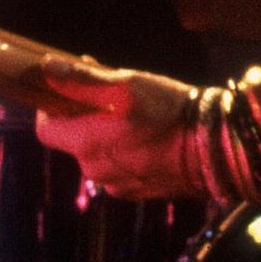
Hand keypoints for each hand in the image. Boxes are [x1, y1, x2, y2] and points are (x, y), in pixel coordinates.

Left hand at [35, 56, 209, 201]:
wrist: (214, 150)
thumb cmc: (168, 113)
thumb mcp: (125, 86)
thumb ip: (82, 79)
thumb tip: (47, 67)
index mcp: (84, 145)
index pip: (46, 131)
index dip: (53, 110)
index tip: (70, 94)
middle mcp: (94, 171)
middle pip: (76, 143)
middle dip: (88, 120)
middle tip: (114, 99)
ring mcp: (118, 185)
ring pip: (101, 156)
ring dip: (110, 138)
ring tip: (139, 119)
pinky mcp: (140, 193)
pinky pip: (123, 171)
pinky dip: (130, 155)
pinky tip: (153, 140)